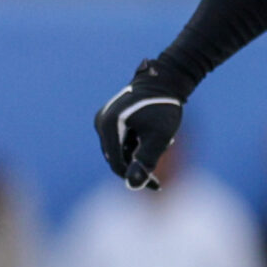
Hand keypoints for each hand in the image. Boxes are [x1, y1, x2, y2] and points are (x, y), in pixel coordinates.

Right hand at [94, 63, 186, 189]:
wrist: (165, 80)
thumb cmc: (164, 108)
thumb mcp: (159, 137)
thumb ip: (145, 160)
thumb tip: (132, 185)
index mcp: (108, 126)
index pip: (117, 164)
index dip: (136, 178)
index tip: (157, 185)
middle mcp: (101, 122)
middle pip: (117, 157)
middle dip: (139, 164)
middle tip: (163, 162)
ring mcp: (105, 119)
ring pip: (121, 149)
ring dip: (140, 153)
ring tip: (164, 143)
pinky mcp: (112, 118)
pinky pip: (123, 139)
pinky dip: (138, 143)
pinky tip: (155, 136)